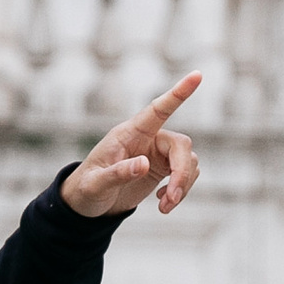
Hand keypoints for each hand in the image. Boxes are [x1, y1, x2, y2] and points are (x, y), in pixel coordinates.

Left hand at [61, 72, 201, 220]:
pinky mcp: (164, 168)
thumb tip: (143, 164)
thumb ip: (117, 173)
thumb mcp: (95, 184)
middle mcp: (147, 138)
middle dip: (181, 173)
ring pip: (188, 162)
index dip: (178, 93)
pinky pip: (186, 174)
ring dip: (182, 186)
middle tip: (171, 199)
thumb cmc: (86, 189)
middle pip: (181, 145)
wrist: (88, 204)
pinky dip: (181, 190)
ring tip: (164, 207)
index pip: (158, 109)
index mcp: (129, 133)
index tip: (197, 75)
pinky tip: (164, 203)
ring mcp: (158, 153)